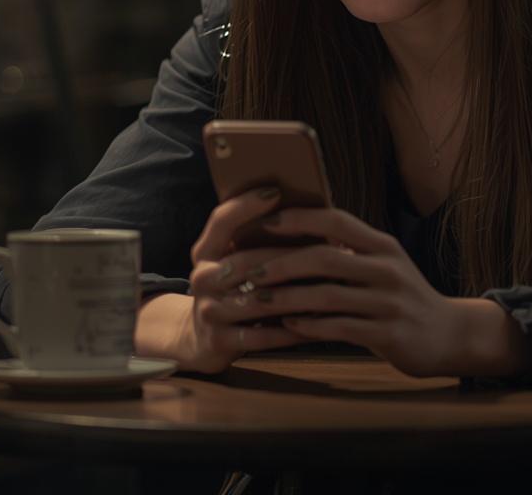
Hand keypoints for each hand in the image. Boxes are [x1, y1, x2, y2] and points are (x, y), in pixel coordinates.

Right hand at [143, 186, 310, 373]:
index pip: (221, 221)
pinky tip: (319, 324)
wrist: (200, 338)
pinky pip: (263, 335)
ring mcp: (208, 312)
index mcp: (205, 252)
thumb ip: (255, 240)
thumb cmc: (232, 289)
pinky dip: (293, 330)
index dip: (245, 205)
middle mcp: (201, 279)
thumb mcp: (232, 262)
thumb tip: (309, 213)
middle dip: (289, 257)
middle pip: (248, 261)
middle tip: (328, 251)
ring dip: (297, 296)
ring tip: (331, 288)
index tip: (275, 190)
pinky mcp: (219, 341)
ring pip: (258, 300)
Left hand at [213, 206, 527, 377]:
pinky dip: (309, 326)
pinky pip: (340, 328)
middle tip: (242, 269)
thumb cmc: (401, 297)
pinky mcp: (389, 334)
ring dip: (285, 298)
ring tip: (255, 299)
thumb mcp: (382, 265)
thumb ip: (347, 251)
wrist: (448, 334)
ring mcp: (389, 302)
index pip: (336, 220)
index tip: (260, 222)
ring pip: (327, 295)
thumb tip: (292, 236)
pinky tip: (286, 326)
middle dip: (278, 262)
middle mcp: (387, 269)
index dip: (297, 219)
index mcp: (382, 245)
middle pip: (324, 257)